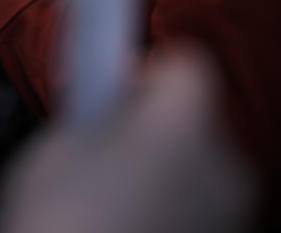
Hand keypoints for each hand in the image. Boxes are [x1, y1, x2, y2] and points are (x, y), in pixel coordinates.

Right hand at [0, 49, 252, 232]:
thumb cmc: (50, 222)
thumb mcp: (53, 149)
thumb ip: (95, 109)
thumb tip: (109, 91)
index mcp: (179, 129)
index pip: (187, 65)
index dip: (146, 70)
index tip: (111, 91)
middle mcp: (223, 167)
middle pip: (195, 117)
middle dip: (153, 124)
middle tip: (99, 151)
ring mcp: (231, 215)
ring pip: (198, 165)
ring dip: (164, 170)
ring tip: (109, 200)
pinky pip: (200, 206)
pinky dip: (171, 207)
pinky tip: (126, 225)